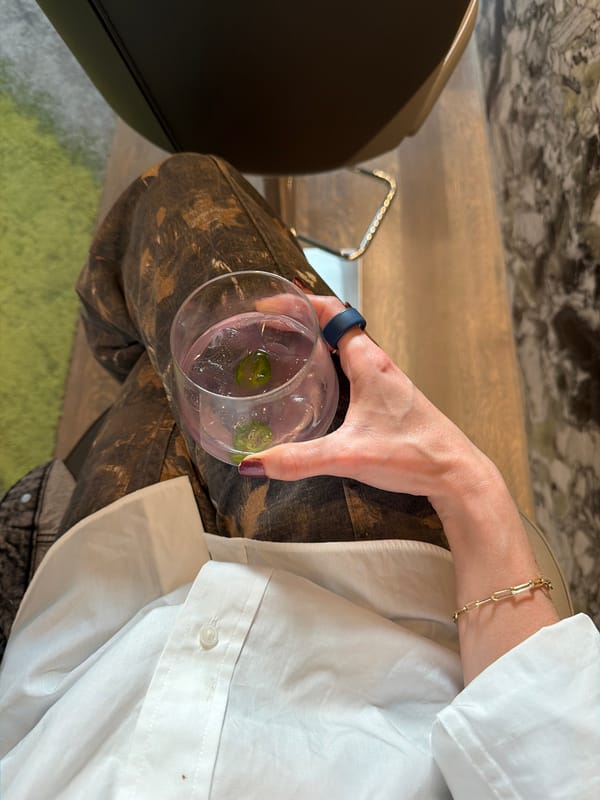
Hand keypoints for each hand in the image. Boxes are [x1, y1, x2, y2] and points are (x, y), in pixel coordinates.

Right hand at [239, 296, 492, 513]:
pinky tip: (319, 390)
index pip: (332, 313)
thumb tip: (255, 463)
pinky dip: (332, 369)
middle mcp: (379, 366)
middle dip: (303, 323)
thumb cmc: (414, 454)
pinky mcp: (390, 402)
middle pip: (336, 329)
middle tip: (270, 328)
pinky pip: (354, 372)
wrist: (457, 475)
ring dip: (319, 345)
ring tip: (287, 353)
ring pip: (347, 351)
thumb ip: (300, 460)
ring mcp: (386, 383)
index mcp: (369, 363)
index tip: (272, 302)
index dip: (300, 302)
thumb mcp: (348, 455)